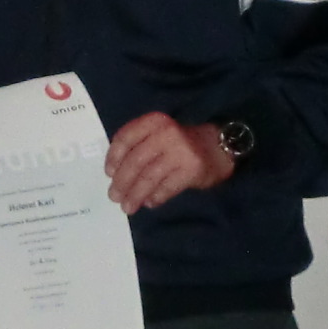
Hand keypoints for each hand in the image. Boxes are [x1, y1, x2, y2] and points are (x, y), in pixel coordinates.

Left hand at [105, 114, 235, 215]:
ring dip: (135, 194)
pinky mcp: (192, 169)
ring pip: (149, 177)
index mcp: (154, 121)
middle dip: (122, 182)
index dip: (114, 157)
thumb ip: (138, 145)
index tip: (109, 173)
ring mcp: (180, 151)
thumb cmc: (181, 143)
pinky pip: (166, 187)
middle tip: (114, 196)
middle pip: (135, 160)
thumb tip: (115, 173)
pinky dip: (155, 197)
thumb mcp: (158, 134)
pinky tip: (149, 203)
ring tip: (128, 207)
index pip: (126, 137)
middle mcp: (166, 133)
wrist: (219, 148)